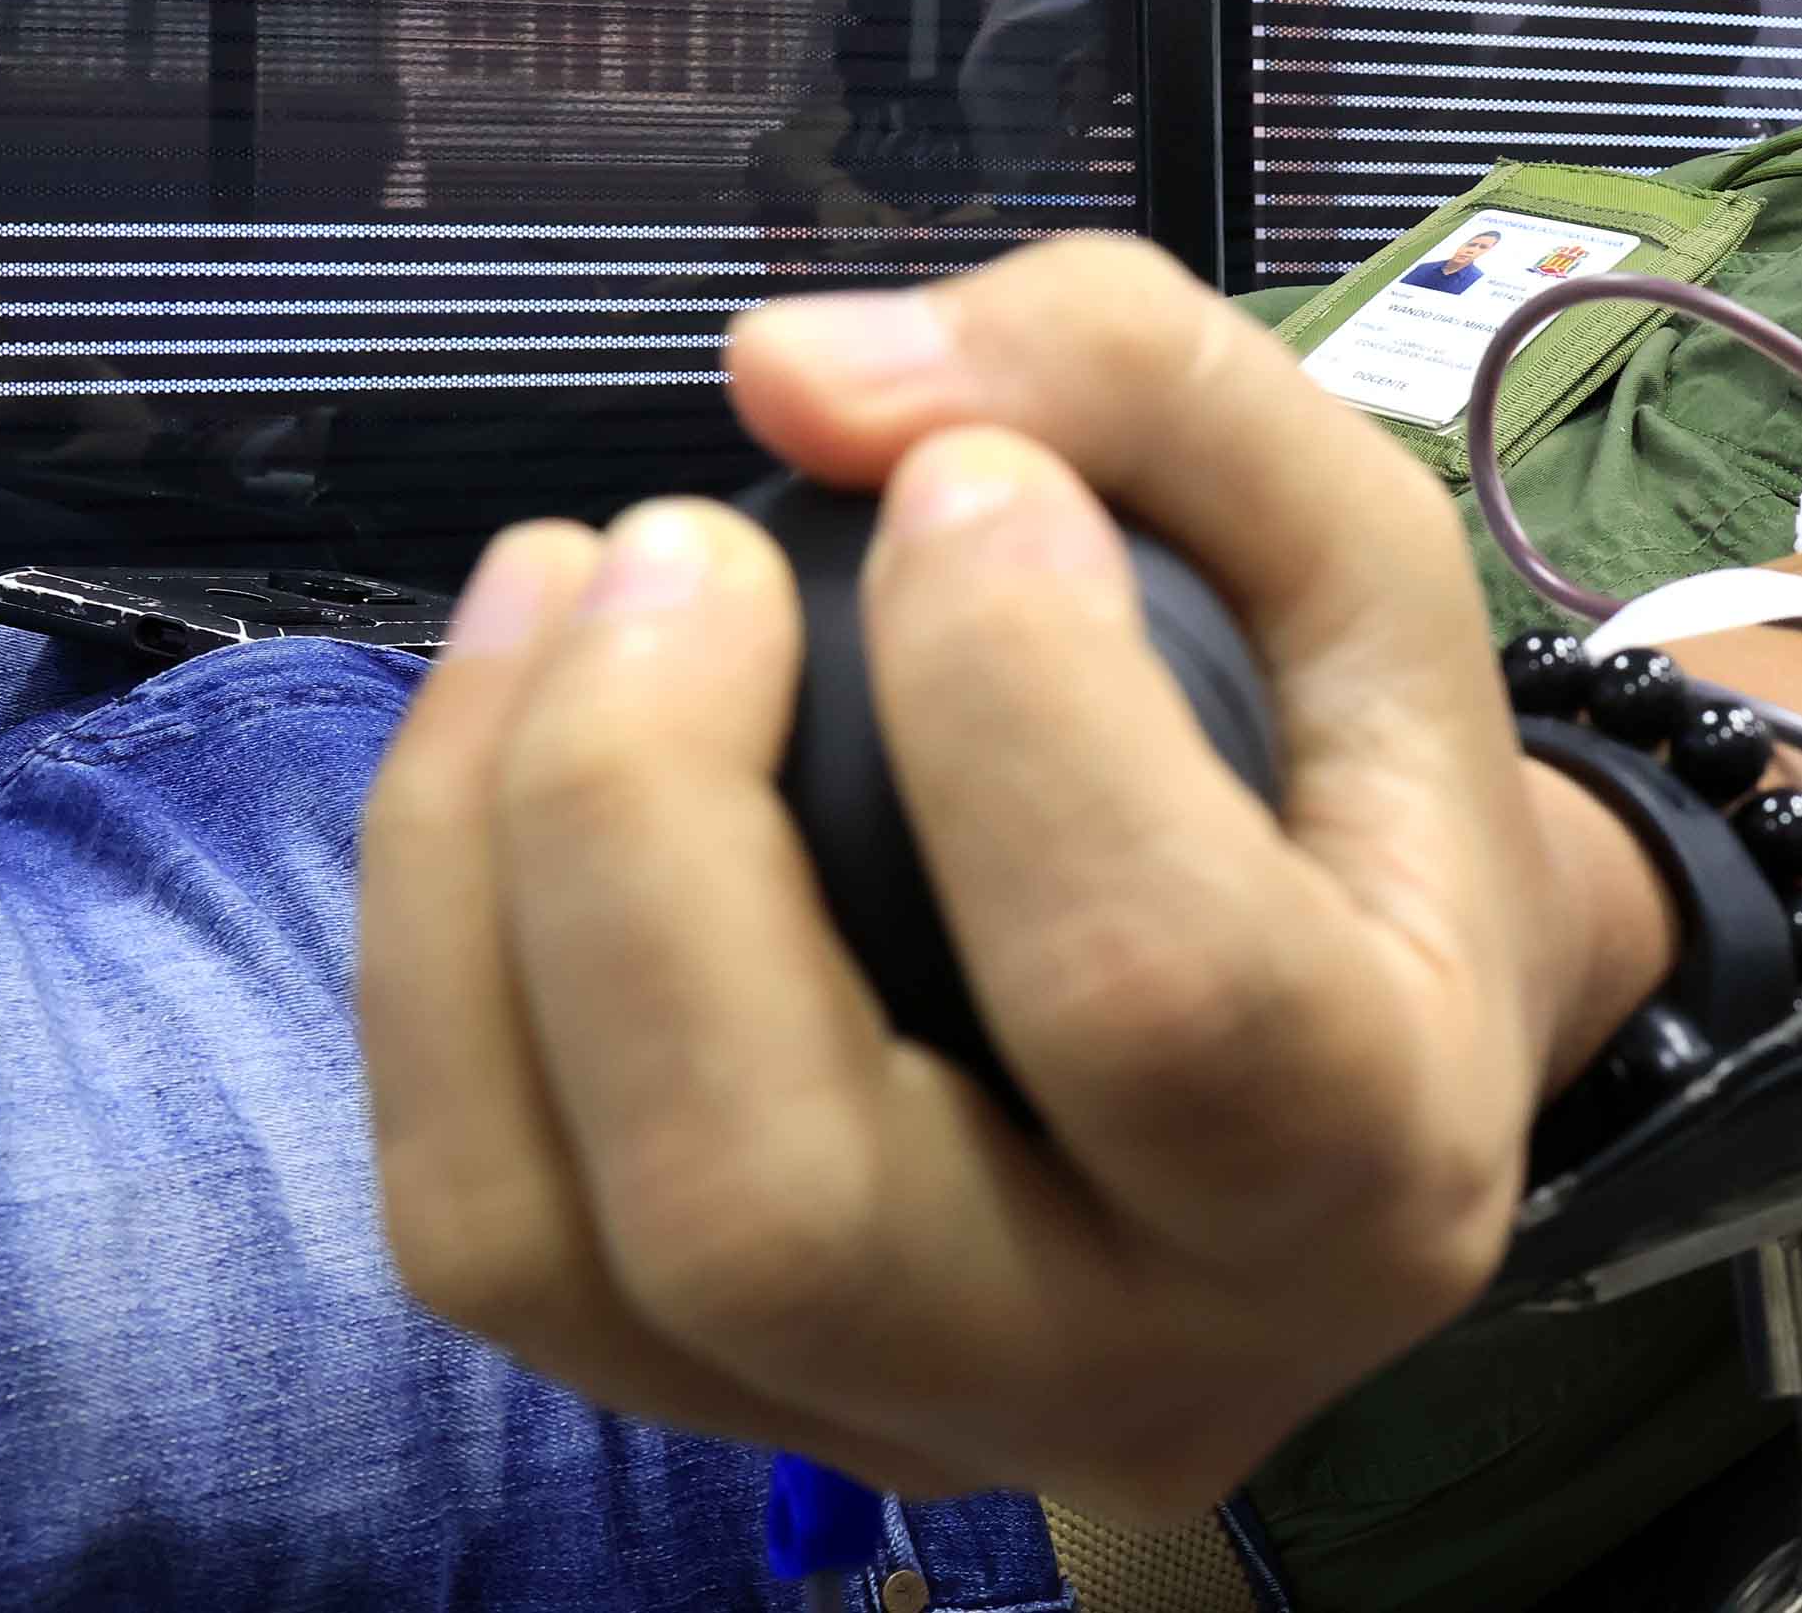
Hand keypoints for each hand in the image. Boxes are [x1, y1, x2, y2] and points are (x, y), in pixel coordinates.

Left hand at [359, 236, 1577, 1518]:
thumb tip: (790, 374)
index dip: (1012, 701)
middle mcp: (1131, 1374)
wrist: (1349, 1064)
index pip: (1152, 994)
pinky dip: (432, 939)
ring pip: (551, 1241)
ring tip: (563, 588)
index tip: (971, 477)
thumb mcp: (1355, 545)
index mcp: (1369, 1171)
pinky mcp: (714, 1408)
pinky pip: (475, 1224)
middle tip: (677, 544)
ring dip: (481, 864)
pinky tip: (509, 728)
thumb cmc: (1349, 784)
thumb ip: (1144, 382)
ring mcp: (896, 1426)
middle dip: (641, 814)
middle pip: (773, 1199)